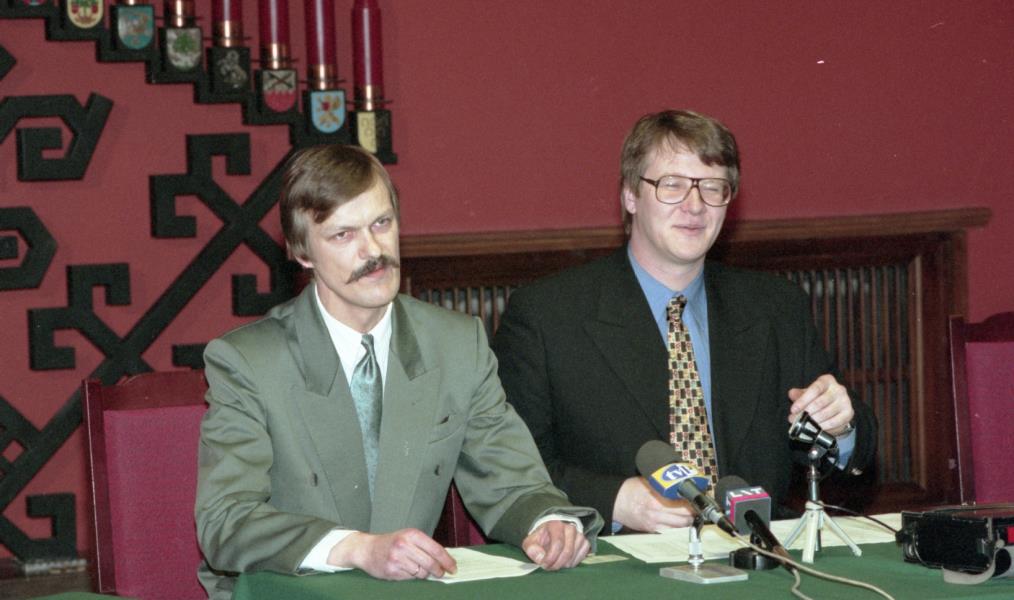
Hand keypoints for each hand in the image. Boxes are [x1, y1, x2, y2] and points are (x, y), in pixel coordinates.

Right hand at [328, 528, 456, 579]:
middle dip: (439, 571)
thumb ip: (425, 546)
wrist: (366, 549)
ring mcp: (397, 558)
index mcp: (412, 534)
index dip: (447, 560)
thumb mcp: (408, 537)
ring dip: (424, 574)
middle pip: (430, 563)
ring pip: (421, 572)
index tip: (453, 567)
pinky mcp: (391, 570)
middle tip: (441, 573)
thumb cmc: (391, 543)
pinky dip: (411, 576)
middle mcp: (405, 545)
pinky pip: (409, 578)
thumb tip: (445, 559)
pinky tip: (406, 570)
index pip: (436, 549)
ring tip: (418, 569)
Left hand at [522, 520, 589, 569]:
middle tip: (549, 567)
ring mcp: (579, 534)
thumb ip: (532, 549)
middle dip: (557, 564)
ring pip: (574, 555)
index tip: (544, 564)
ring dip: (564, 564)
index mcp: (555, 524)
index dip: (551, 558)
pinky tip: (565, 562)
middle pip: (567, 551)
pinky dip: (573, 562)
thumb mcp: (531, 541)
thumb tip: (540, 558)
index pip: (557, 544)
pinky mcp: (585, 541)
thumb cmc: (541, 537)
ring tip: (555, 563)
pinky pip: (582, 555)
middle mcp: (570, 527)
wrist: (550, 531)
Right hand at [612, 476, 694, 531]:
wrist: (616, 502)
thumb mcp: (648, 481)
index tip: (698, 500)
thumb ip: (664, 485)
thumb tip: (681, 484)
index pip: (683, 504)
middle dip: (693, 513)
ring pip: (679, 527)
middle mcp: (657, 512)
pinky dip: (678, 529)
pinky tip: (680, 524)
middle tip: (697, 509)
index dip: (693, 503)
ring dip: (688, 522)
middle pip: (684, 517)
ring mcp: (654, 523)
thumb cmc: (631, 489)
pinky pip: (670, 532)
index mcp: (657, 499)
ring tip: (691, 516)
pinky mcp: (651, 530)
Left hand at [788, 374, 854, 436]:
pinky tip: (814, 428)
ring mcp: (845, 401)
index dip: (803, 400)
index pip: (815, 389)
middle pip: (820, 402)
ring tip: (802, 425)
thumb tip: (792, 394)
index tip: (793, 409)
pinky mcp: (849, 413)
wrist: (835, 408)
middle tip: (794, 420)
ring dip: (812, 421)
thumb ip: (799, 394)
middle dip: (805, 413)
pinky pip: (834, 422)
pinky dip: (822, 427)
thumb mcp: (807, 393)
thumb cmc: (818, 397)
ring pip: (826, 413)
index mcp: (827, 380)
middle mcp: (839, 389)